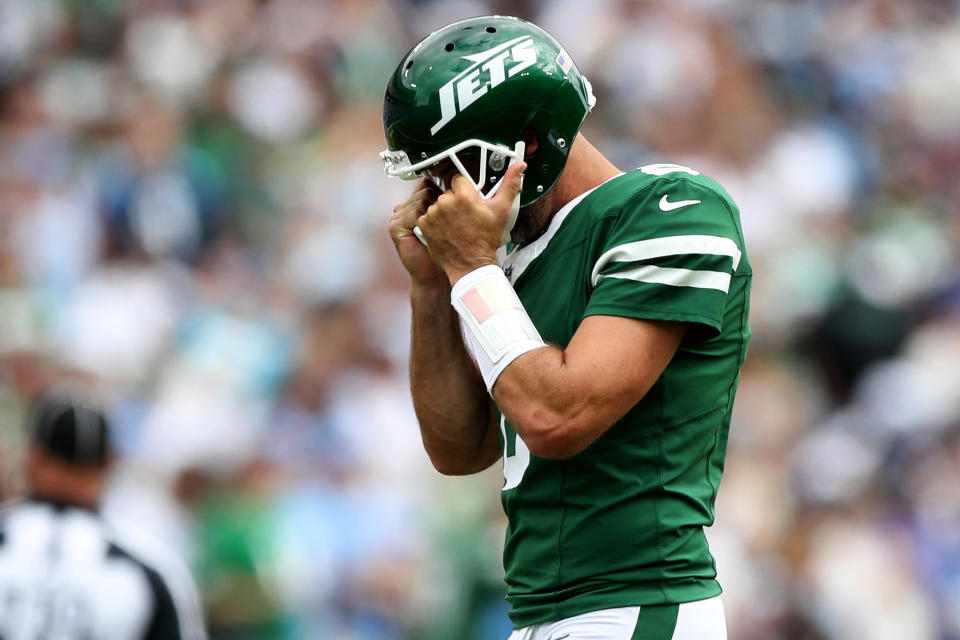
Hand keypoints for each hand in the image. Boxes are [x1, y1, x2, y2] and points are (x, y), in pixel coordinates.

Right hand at [389, 178, 445, 286]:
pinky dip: (426, 220)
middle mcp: (406, 208)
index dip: (442, 189)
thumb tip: (466, 186)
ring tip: (442, 227)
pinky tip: (431, 232)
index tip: (455, 195)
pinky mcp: (395, 227)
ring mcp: (398, 216)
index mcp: (417, 204)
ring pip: (422, 199)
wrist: (435, 274)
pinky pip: (414, 213)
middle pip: (426, 189)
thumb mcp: (450, 221)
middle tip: (452, 216)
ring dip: (436, 212)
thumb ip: (450, 204)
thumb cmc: (446, 250)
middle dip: (441, 201)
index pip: (427, 183)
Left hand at [418, 161, 525, 284]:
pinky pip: (428, 217)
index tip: (470, 199)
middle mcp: (445, 202)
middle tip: (466, 216)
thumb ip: (509, 185)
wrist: (471, 265)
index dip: (466, 189)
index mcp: (462, 195)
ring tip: (457, 225)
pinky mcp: (424, 225)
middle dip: (456, 201)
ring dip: (445, 212)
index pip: (459, 179)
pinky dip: (436, 222)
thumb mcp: (501, 211)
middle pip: (448, 192)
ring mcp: (433, 214)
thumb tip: (519, 167)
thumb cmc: (486, 241)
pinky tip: (447, 230)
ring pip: (438, 204)